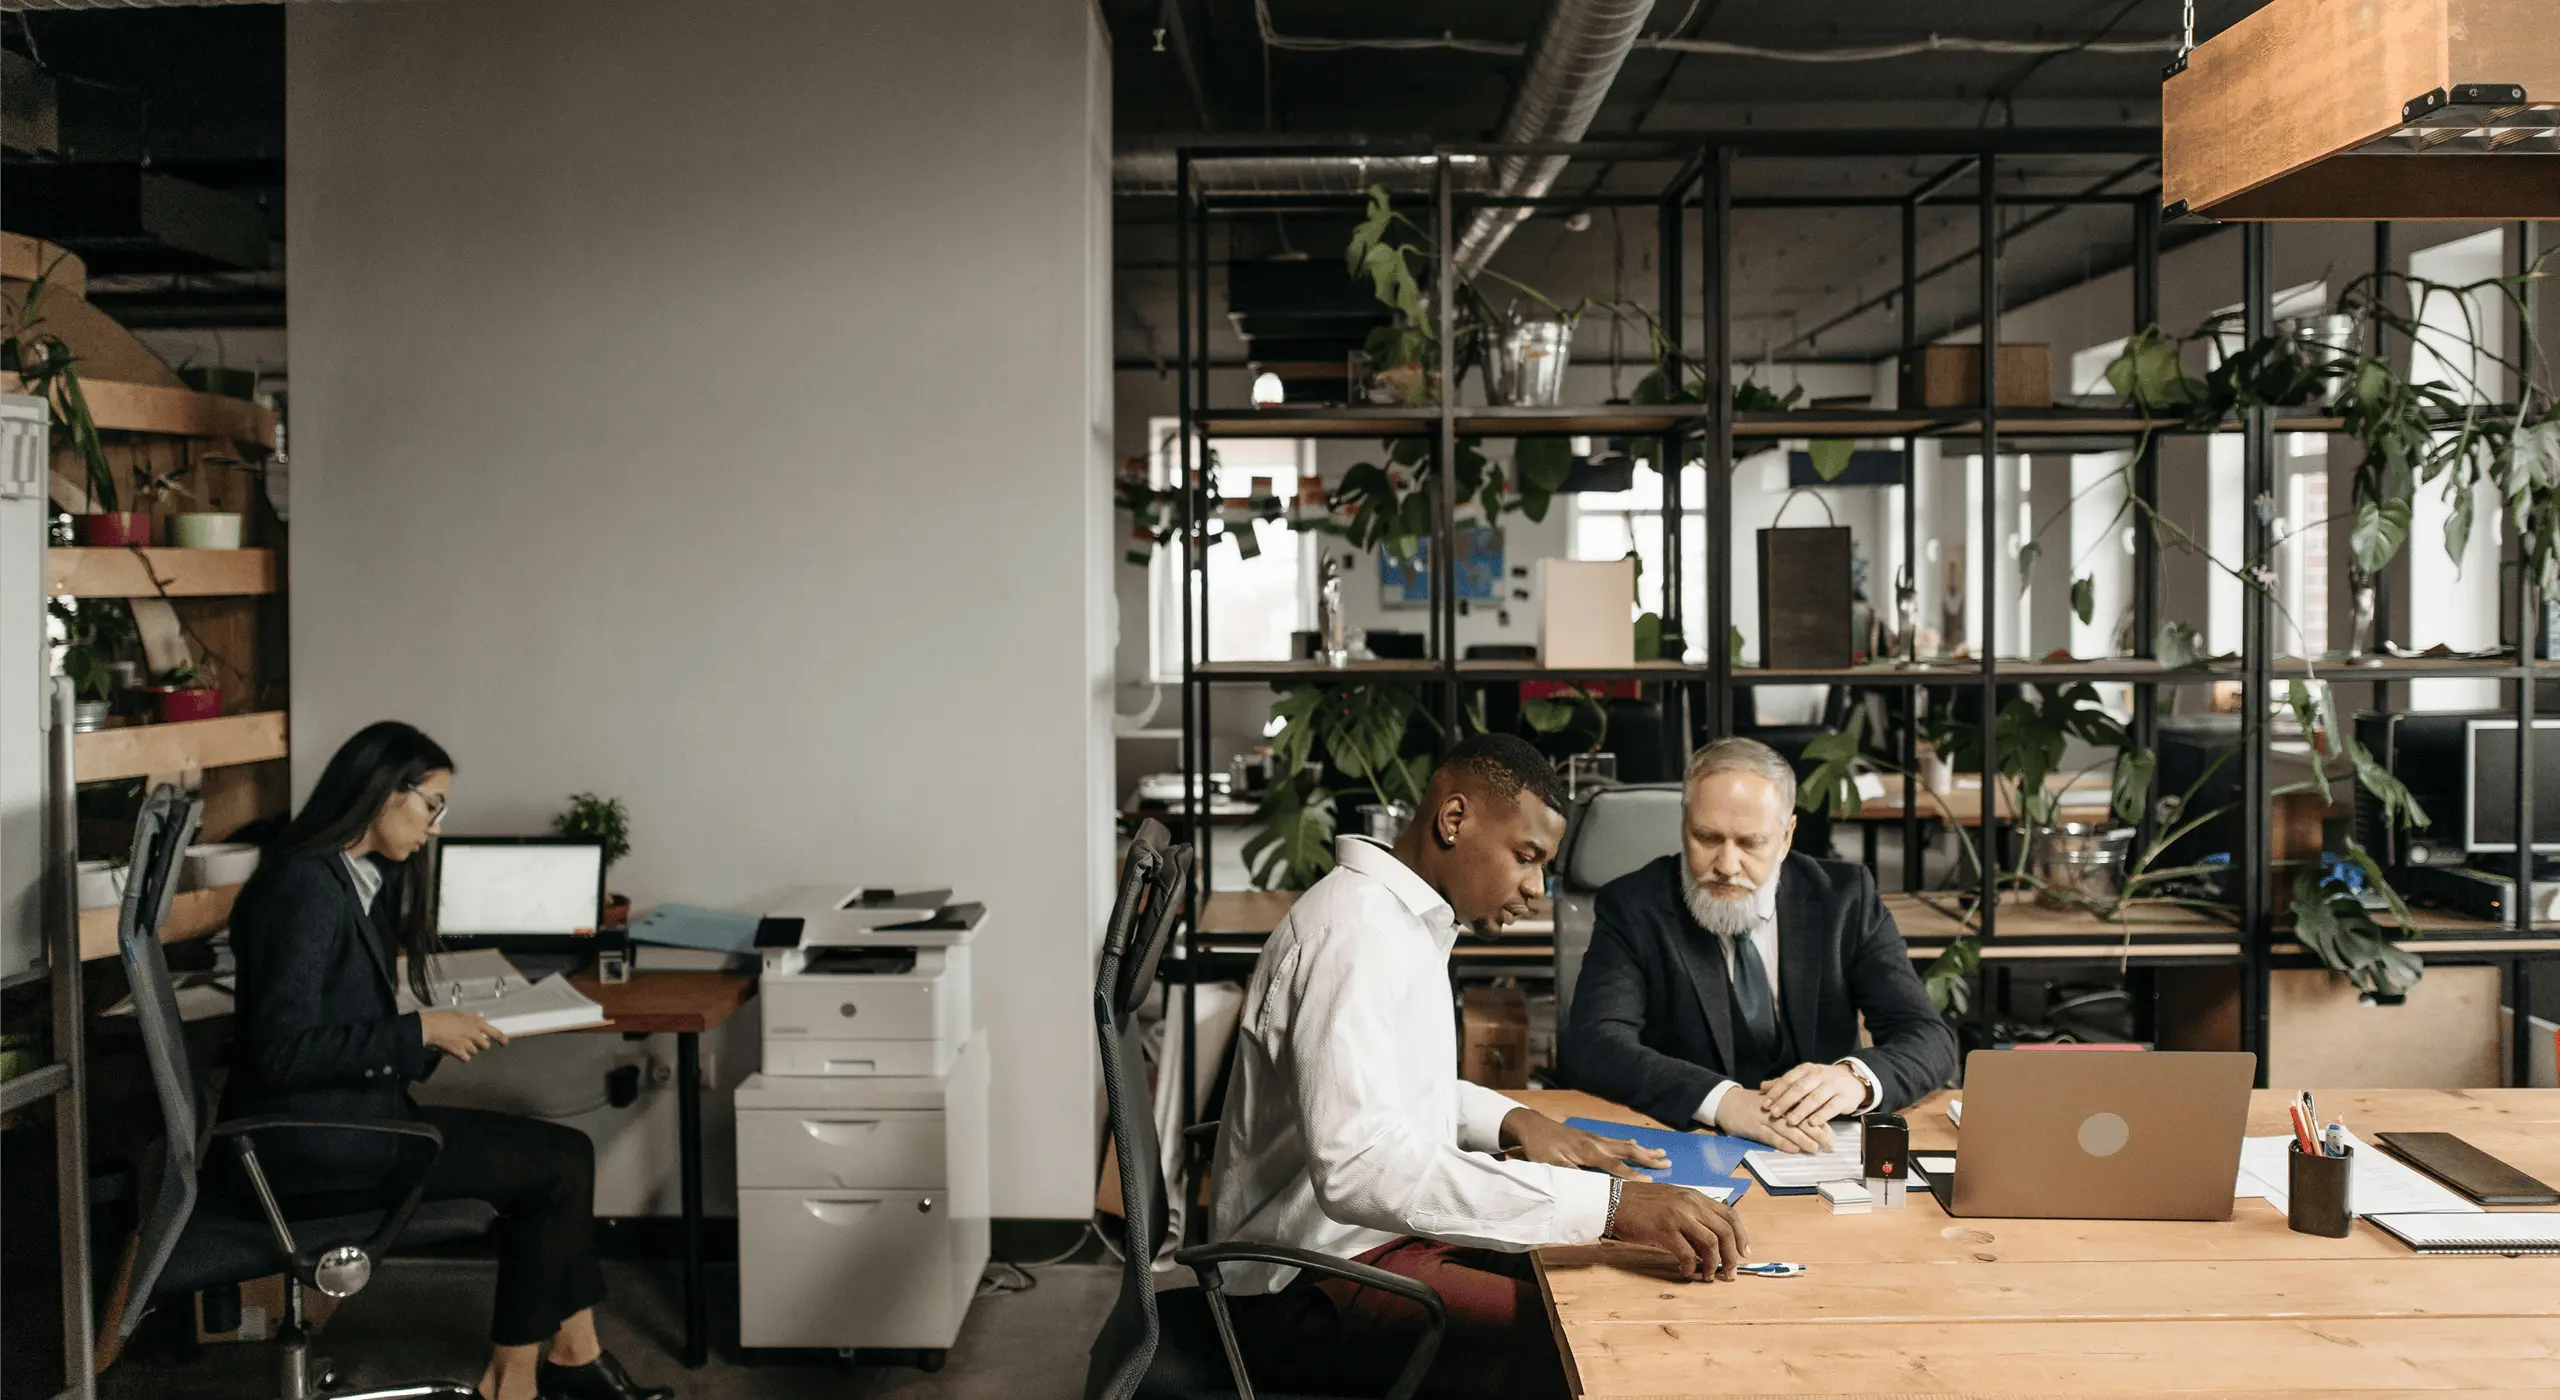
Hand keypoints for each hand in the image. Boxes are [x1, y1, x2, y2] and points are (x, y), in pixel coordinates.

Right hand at [419, 1009, 505, 1061]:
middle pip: (485, 1045)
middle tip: (470, 1042)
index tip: (505, 1044)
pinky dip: (462, 1056)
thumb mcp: (460, 1013)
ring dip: (469, 1050)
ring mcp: (467, 1044)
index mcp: (477, 1022)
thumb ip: (472, 1018)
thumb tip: (481, 1020)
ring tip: (459, 1045)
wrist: (430, 1026)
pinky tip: (456, 1052)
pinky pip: (466, 1058)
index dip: (502, 1039)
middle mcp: (475, 1034)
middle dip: (480, 1045)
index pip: (495, 1032)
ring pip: (475, 1052)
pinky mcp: (459, 1052)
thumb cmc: (443, 1017)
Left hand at [1499, 1107, 1668, 1180]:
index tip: (1651, 1182)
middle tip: (1668, 1163)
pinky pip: (1616, 1141)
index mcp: (1588, 1151)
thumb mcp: (1550, 1164)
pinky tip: (1636, 1143)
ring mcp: (1595, 1139)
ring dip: (1644, 1150)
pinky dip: (1629, 1144)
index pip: (1616, 1166)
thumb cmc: (1539, 1147)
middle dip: (1648, 1158)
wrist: (1530, 1125)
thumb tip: (1587, 1187)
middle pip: (1628, 1151)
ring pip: (1625, 1144)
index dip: (1632, 1175)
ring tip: (1662, 1154)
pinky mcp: (1591, 1137)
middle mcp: (1596, 1143)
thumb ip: (1570, 1175)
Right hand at [1605, 1180, 1750, 1280]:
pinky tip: (1685, 1273)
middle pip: (1725, 1231)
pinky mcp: (1664, 1230)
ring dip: (1714, 1264)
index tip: (1743, 1253)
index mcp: (1695, 1196)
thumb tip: (1709, 1244)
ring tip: (1709, 1276)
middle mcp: (1691, 1204)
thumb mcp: (1672, 1203)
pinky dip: (1690, 1267)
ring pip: (1710, 1243)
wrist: (1612, 1201)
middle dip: (1732, 1256)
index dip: (1741, 1236)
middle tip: (1730, 1273)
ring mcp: (1678, 1216)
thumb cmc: (1640, 1204)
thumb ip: (1692, 1217)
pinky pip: (1686, 1254)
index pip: (1730, 1216)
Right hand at [1714, 1087, 1829, 1153]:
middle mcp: (1775, 1108)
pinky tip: (1794, 1150)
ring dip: (1802, 1139)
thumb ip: (1789, 1107)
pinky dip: (1783, 1143)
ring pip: (1787, 1128)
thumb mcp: (1771, 1100)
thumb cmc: (1751, 1103)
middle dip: (1817, 1132)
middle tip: (1831, 1144)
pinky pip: (1770, 1136)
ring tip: (1816, 1149)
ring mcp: (1763, 1118)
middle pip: (1800, 1119)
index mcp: (1782, 1100)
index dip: (1819, 1121)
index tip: (1833, 1133)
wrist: (1725, 1101)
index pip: (1805, 1109)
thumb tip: (1811, 1118)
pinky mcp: (1752, 1128)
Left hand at [1760, 1061, 1867, 1129]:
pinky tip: (1812, 1123)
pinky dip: (1822, 1115)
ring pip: (1815, 1098)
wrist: (1854, 1080)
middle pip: (1800, 1088)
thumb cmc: (1823, 1082)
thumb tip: (1762, 1088)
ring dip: (1802, 1110)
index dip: (1776, 1092)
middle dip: (1786, 1101)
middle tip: (1774, 1113)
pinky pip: (1832, 1106)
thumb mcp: (1804, 1079)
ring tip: (1790, 1121)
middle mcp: (1819, 1075)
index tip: (1765, 1104)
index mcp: (1806, 1070)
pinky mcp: (1845, 1098)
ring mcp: (1833, 1086)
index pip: (1788, 1080)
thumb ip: (1784, 1084)